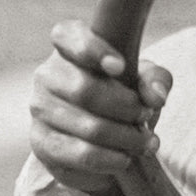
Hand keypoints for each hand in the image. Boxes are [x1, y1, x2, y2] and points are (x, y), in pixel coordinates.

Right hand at [29, 19, 171, 195]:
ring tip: (147, 144)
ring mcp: (40, 110)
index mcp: (68, 46)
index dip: (92, 50)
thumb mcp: (145, 81)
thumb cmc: (124, 95)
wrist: (105, 137)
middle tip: (146, 116)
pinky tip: (125, 160)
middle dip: (126, 107)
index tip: (121, 67)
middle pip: (85, 90)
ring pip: (87, 126)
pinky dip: (109, 159)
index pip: (65, 35)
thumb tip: (156, 97)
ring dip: (125, 138)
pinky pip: (78, 154)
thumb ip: (155, 79)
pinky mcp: (41, 143)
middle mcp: (47, 74)